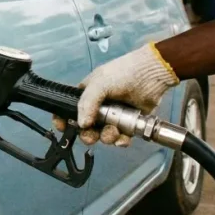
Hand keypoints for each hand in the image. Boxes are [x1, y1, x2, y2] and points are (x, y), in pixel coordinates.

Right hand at [53, 44, 178, 146]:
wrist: (151, 74)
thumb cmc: (123, 73)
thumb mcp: (99, 84)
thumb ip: (86, 104)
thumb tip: (82, 125)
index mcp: (87, 94)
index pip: (69, 109)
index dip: (64, 119)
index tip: (63, 127)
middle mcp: (98, 107)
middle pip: (86, 127)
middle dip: (88, 134)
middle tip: (91, 135)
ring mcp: (114, 116)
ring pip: (103, 134)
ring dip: (106, 137)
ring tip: (114, 132)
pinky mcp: (129, 124)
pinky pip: (120, 137)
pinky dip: (120, 141)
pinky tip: (123, 139)